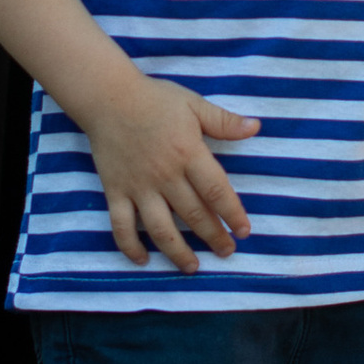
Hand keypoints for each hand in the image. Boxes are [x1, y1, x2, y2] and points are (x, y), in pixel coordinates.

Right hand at [69, 69, 258, 272]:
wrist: (108, 96)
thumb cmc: (155, 99)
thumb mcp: (193, 104)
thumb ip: (223, 121)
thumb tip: (255, 127)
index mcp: (188, 153)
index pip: (216, 191)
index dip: (232, 214)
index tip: (244, 232)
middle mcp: (164, 175)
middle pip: (193, 215)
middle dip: (213, 237)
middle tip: (227, 252)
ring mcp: (138, 186)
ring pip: (160, 228)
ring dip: (178, 252)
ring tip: (193, 267)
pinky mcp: (115, 191)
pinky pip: (121, 225)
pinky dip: (130, 246)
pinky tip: (142, 260)